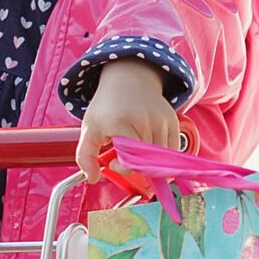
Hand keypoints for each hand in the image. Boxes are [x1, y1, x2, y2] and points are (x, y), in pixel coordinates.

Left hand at [77, 60, 184, 182]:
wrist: (128, 80)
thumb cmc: (107, 108)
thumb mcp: (89, 130)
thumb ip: (85, 157)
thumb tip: (92, 179)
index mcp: (120, 124)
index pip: (128, 163)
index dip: (120, 168)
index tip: (113, 161)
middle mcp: (144, 122)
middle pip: (145, 163)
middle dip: (134, 166)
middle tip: (124, 154)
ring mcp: (161, 121)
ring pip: (160, 159)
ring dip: (148, 161)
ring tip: (136, 147)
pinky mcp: (173, 121)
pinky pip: (172, 151)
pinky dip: (163, 156)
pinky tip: (149, 147)